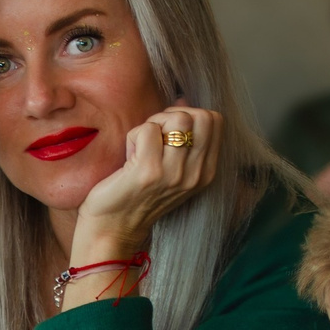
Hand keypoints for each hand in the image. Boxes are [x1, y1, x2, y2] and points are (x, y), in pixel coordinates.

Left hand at [71, 104, 220, 264]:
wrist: (114, 229)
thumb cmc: (138, 194)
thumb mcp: (172, 168)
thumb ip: (183, 138)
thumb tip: (182, 100)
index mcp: (205, 172)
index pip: (215, 120)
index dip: (189, 114)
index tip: (168, 132)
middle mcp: (195, 174)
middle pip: (200, 115)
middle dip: (173, 115)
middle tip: (154, 135)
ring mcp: (174, 174)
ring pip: (176, 119)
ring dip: (152, 125)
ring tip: (141, 148)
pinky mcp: (148, 173)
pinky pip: (145, 130)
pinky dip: (132, 137)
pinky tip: (129, 159)